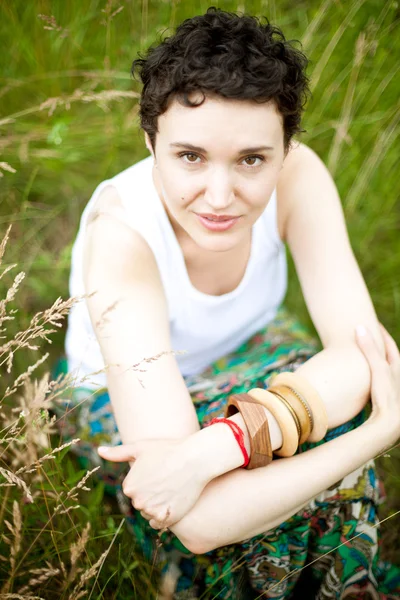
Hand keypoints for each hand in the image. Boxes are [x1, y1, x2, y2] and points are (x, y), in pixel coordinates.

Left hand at [97, 438, 208, 529]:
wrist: (195, 459)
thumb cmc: (168, 450)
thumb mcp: (141, 448)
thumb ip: (118, 453)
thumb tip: (99, 451)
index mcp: (129, 486)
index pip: (133, 490)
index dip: (145, 480)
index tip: (157, 471)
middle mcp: (138, 501)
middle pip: (141, 502)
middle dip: (150, 493)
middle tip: (166, 478)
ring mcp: (153, 511)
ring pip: (149, 512)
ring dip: (157, 505)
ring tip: (171, 487)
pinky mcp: (168, 519)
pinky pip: (158, 522)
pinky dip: (163, 515)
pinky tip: (172, 500)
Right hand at [355, 322, 399, 444]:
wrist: (389, 424)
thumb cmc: (387, 395)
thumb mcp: (378, 368)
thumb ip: (369, 349)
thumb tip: (359, 327)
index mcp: (397, 367)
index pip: (389, 344)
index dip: (380, 332)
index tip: (371, 322)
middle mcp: (396, 376)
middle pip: (387, 355)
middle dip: (378, 345)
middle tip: (366, 334)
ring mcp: (391, 387)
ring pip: (382, 368)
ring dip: (373, 360)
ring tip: (361, 353)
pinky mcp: (383, 398)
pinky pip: (375, 380)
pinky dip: (368, 373)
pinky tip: (360, 378)